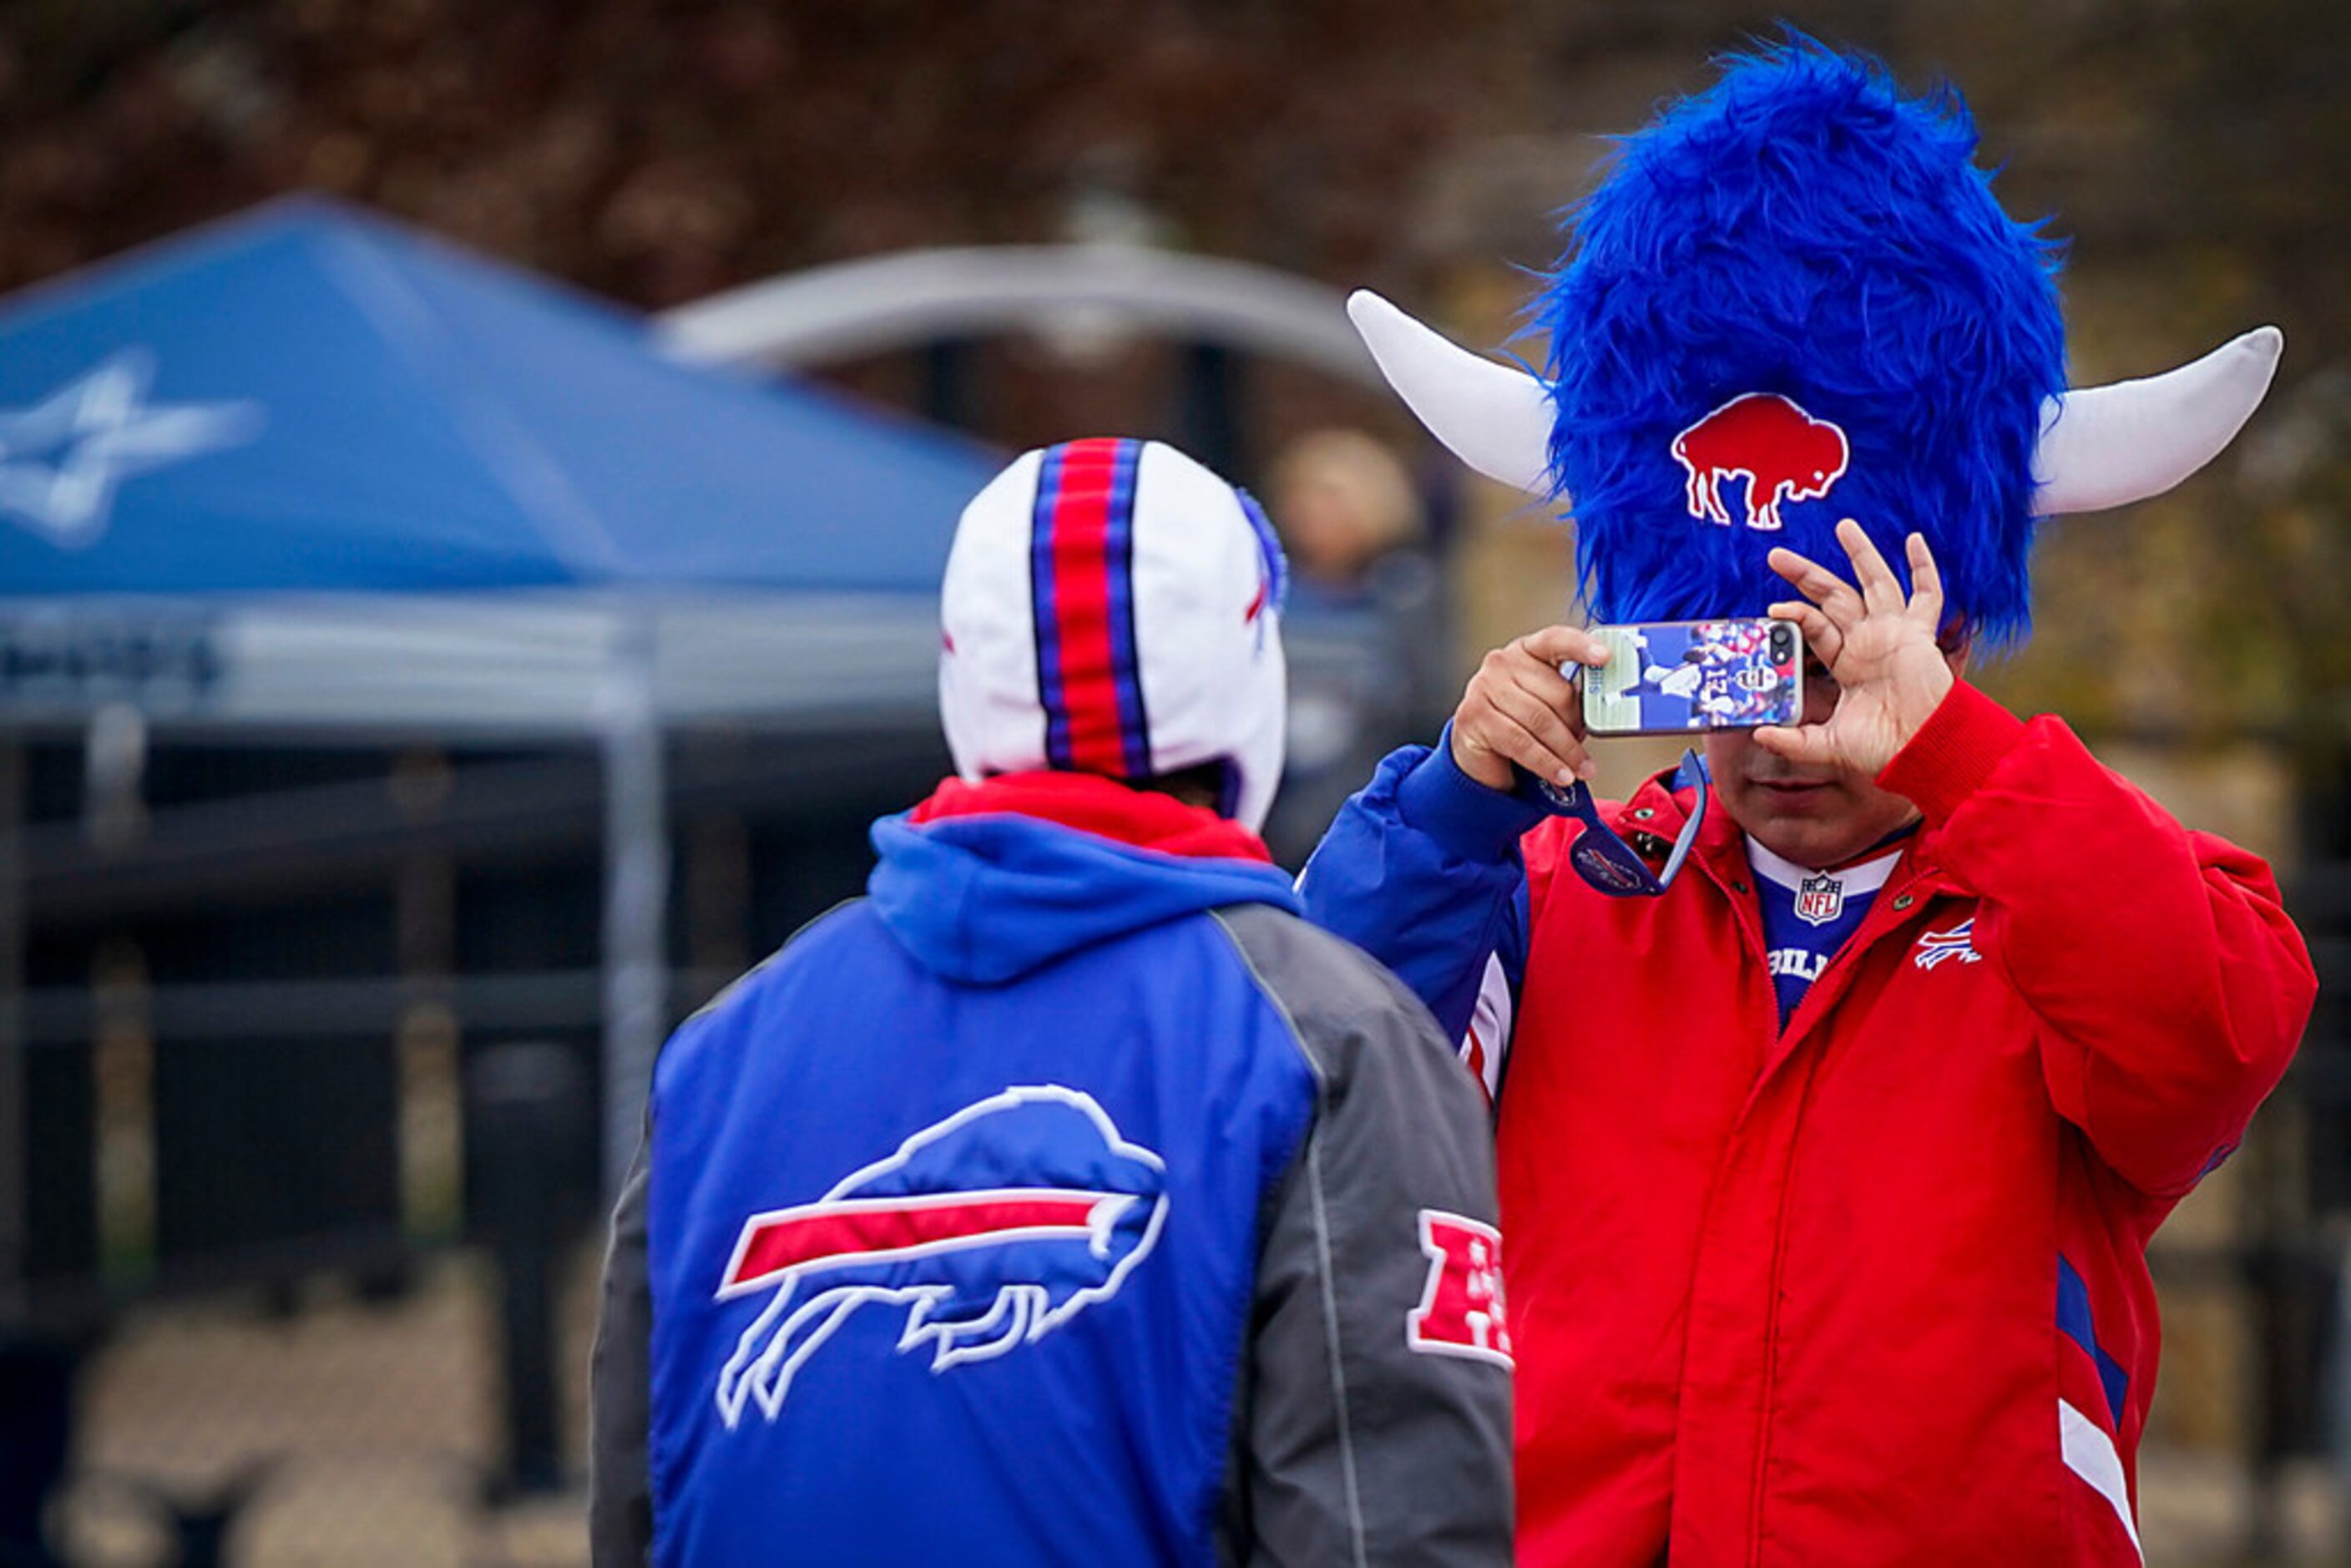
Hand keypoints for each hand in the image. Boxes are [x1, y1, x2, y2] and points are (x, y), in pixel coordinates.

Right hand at [1449, 625, 1611, 790]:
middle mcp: (1502, 663)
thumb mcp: (1548, 705)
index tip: (1606, 657)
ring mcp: (1483, 687)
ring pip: (1540, 720)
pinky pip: (1520, 742)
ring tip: (1581, 769)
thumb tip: (1603, 710)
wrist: (1480, 754)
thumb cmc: (1521, 725)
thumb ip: (1570, 699)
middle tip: (1587, 751)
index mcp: (1526, 651)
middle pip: (1556, 692)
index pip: (1555, 640)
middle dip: (1576, 726)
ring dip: (1566, 751)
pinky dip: (1546, 762)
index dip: (1581, 648)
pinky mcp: (1474, 716)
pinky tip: (1560, 774)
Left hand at [1760, 519, 1955, 777]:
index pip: (1815, 627)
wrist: (1924, 752)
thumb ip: (1794, 741)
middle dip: (1807, 574)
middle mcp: (1867, 642)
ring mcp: (1895, 634)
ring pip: (1875, 583)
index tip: (1773, 608)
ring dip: (1861, 554)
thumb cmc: (1883, 750)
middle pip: (1835, 596)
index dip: (1796, 615)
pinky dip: (1923, 567)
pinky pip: (1926, 595)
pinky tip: (1913, 539)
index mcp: (1846, 663)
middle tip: (1777, 555)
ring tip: (1843, 526)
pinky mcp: (1919, 634)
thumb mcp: (1828, 745)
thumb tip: (1759, 734)